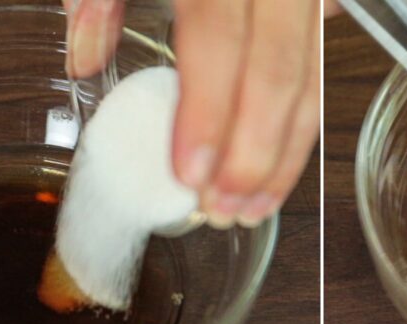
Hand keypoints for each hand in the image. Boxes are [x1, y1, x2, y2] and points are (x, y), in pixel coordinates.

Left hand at [65, 0, 320, 227]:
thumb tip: (87, 56)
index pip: (219, 33)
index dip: (209, 108)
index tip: (192, 171)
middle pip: (280, 63)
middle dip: (258, 150)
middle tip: (227, 208)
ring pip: (313, 66)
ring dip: (288, 145)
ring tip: (254, 204)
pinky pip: (319, 51)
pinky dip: (302, 108)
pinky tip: (281, 155)